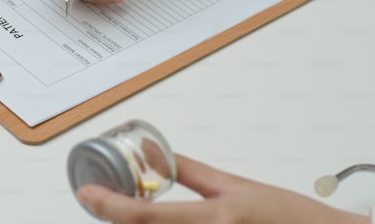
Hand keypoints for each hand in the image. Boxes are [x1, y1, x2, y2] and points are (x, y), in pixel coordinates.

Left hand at [76, 154, 370, 223]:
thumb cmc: (288, 216)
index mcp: (217, 217)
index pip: (148, 216)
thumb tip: (160, 158)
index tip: (86, 195)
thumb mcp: (236, 186)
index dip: (110, 206)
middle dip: (121, 220)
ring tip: (130, 209)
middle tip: (104, 202)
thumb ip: (193, 174)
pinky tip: (154, 222)